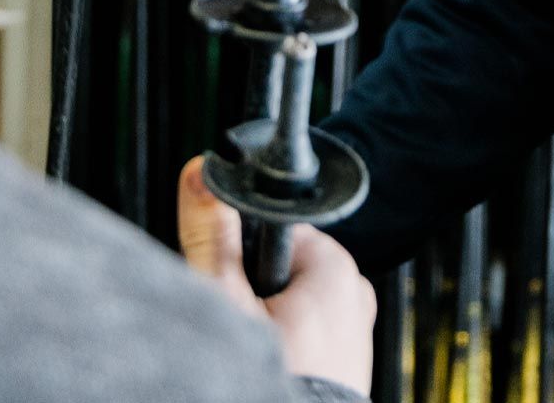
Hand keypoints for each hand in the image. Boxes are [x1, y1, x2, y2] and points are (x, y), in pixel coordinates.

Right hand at [177, 158, 375, 395]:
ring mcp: (354, 332)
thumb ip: (212, 237)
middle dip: (250, 293)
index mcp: (336, 268)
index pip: (275, 229)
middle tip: (233, 324)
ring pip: (289, 307)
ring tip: (248, 353)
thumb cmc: (269, 380)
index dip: (240, 250)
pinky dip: (282, 349)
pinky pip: (305, 338)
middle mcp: (354, 294)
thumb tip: (199, 172)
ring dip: (262, 324)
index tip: (222, 276)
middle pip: (281, 269)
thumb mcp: (226, 303)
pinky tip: (267, 370)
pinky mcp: (348, 365)